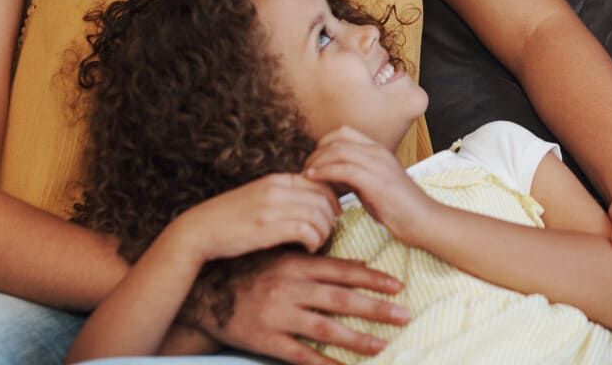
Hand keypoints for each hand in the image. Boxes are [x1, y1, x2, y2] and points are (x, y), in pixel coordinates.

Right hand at [177, 172, 339, 262]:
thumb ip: (284, 196)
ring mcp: (272, 207)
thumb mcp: (259, 197)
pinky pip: (306, 231)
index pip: (321, 183)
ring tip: (317, 243)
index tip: (332, 216)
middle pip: (324, 198)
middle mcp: (277, 188)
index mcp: (277, 179)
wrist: (198, 230)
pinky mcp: (268, 227)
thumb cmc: (230, 219)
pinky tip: (307, 249)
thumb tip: (312, 204)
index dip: (332, 201)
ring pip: (319, 215)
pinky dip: (313, 241)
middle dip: (331, 218)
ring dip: (324, 232)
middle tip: (327, 233)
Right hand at [206, 249, 412, 364]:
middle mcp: (290, 289)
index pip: (342, 271)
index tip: (397, 285)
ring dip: (356, 339)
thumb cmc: (249, 271)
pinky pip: (300, 356)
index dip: (372, 278)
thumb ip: (314, 259)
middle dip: (375, 308)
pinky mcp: (267, 340)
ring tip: (383, 346)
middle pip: (340, 300)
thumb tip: (355, 261)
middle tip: (405, 315)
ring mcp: (279, 316)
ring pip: (325, 329)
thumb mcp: (280, 256)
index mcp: (296, 265)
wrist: (206, 294)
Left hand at [303, 125, 437, 245]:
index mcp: (378, 149)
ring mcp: (377, 164)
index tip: (313, 161)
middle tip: (305, 169)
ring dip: (316, 162)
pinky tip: (314, 180)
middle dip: (316, 152)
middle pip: (337, 138)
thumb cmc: (398, 207)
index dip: (323, 143)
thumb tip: (331, 175)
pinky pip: (342, 169)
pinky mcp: (375, 181)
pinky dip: (324, 172)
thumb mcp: (374, 183)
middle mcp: (377, 151)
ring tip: (305, 175)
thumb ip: (356, 175)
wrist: (423, 219)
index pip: (344, 132)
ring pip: (338, 150)